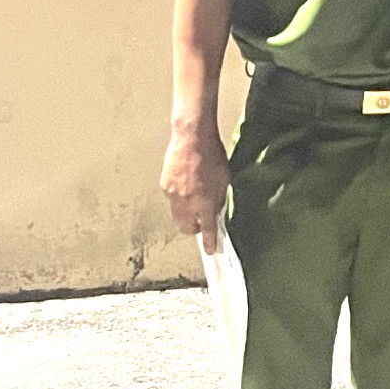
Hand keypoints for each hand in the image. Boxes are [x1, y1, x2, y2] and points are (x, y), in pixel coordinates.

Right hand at [160, 124, 229, 252]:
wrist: (191, 137)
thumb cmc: (213, 155)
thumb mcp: (224, 179)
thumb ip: (219, 198)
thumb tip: (215, 211)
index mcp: (205, 202)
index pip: (208, 230)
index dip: (210, 243)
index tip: (211, 250)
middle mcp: (187, 202)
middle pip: (187, 228)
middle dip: (195, 228)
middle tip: (203, 220)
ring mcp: (173, 195)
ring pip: (177, 215)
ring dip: (186, 214)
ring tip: (195, 199)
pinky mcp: (164, 186)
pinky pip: (172, 200)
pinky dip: (179, 199)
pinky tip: (187, 185)